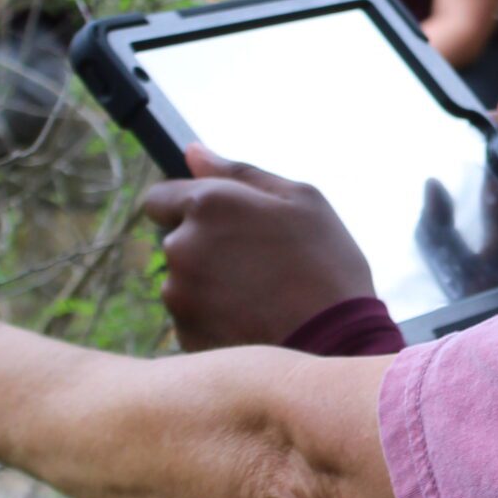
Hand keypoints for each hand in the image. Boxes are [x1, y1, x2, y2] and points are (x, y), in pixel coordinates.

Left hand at [139, 147, 374, 351]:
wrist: (338, 345)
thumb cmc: (327, 264)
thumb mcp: (301, 200)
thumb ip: (240, 172)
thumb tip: (192, 152)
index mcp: (208, 204)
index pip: (159, 197)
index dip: (189, 207)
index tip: (221, 224)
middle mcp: (181, 246)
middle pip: (175, 240)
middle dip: (205, 247)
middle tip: (259, 263)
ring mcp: (179, 295)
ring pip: (183, 281)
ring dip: (209, 284)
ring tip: (261, 296)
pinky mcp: (184, 335)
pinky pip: (192, 318)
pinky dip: (215, 318)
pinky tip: (254, 321)